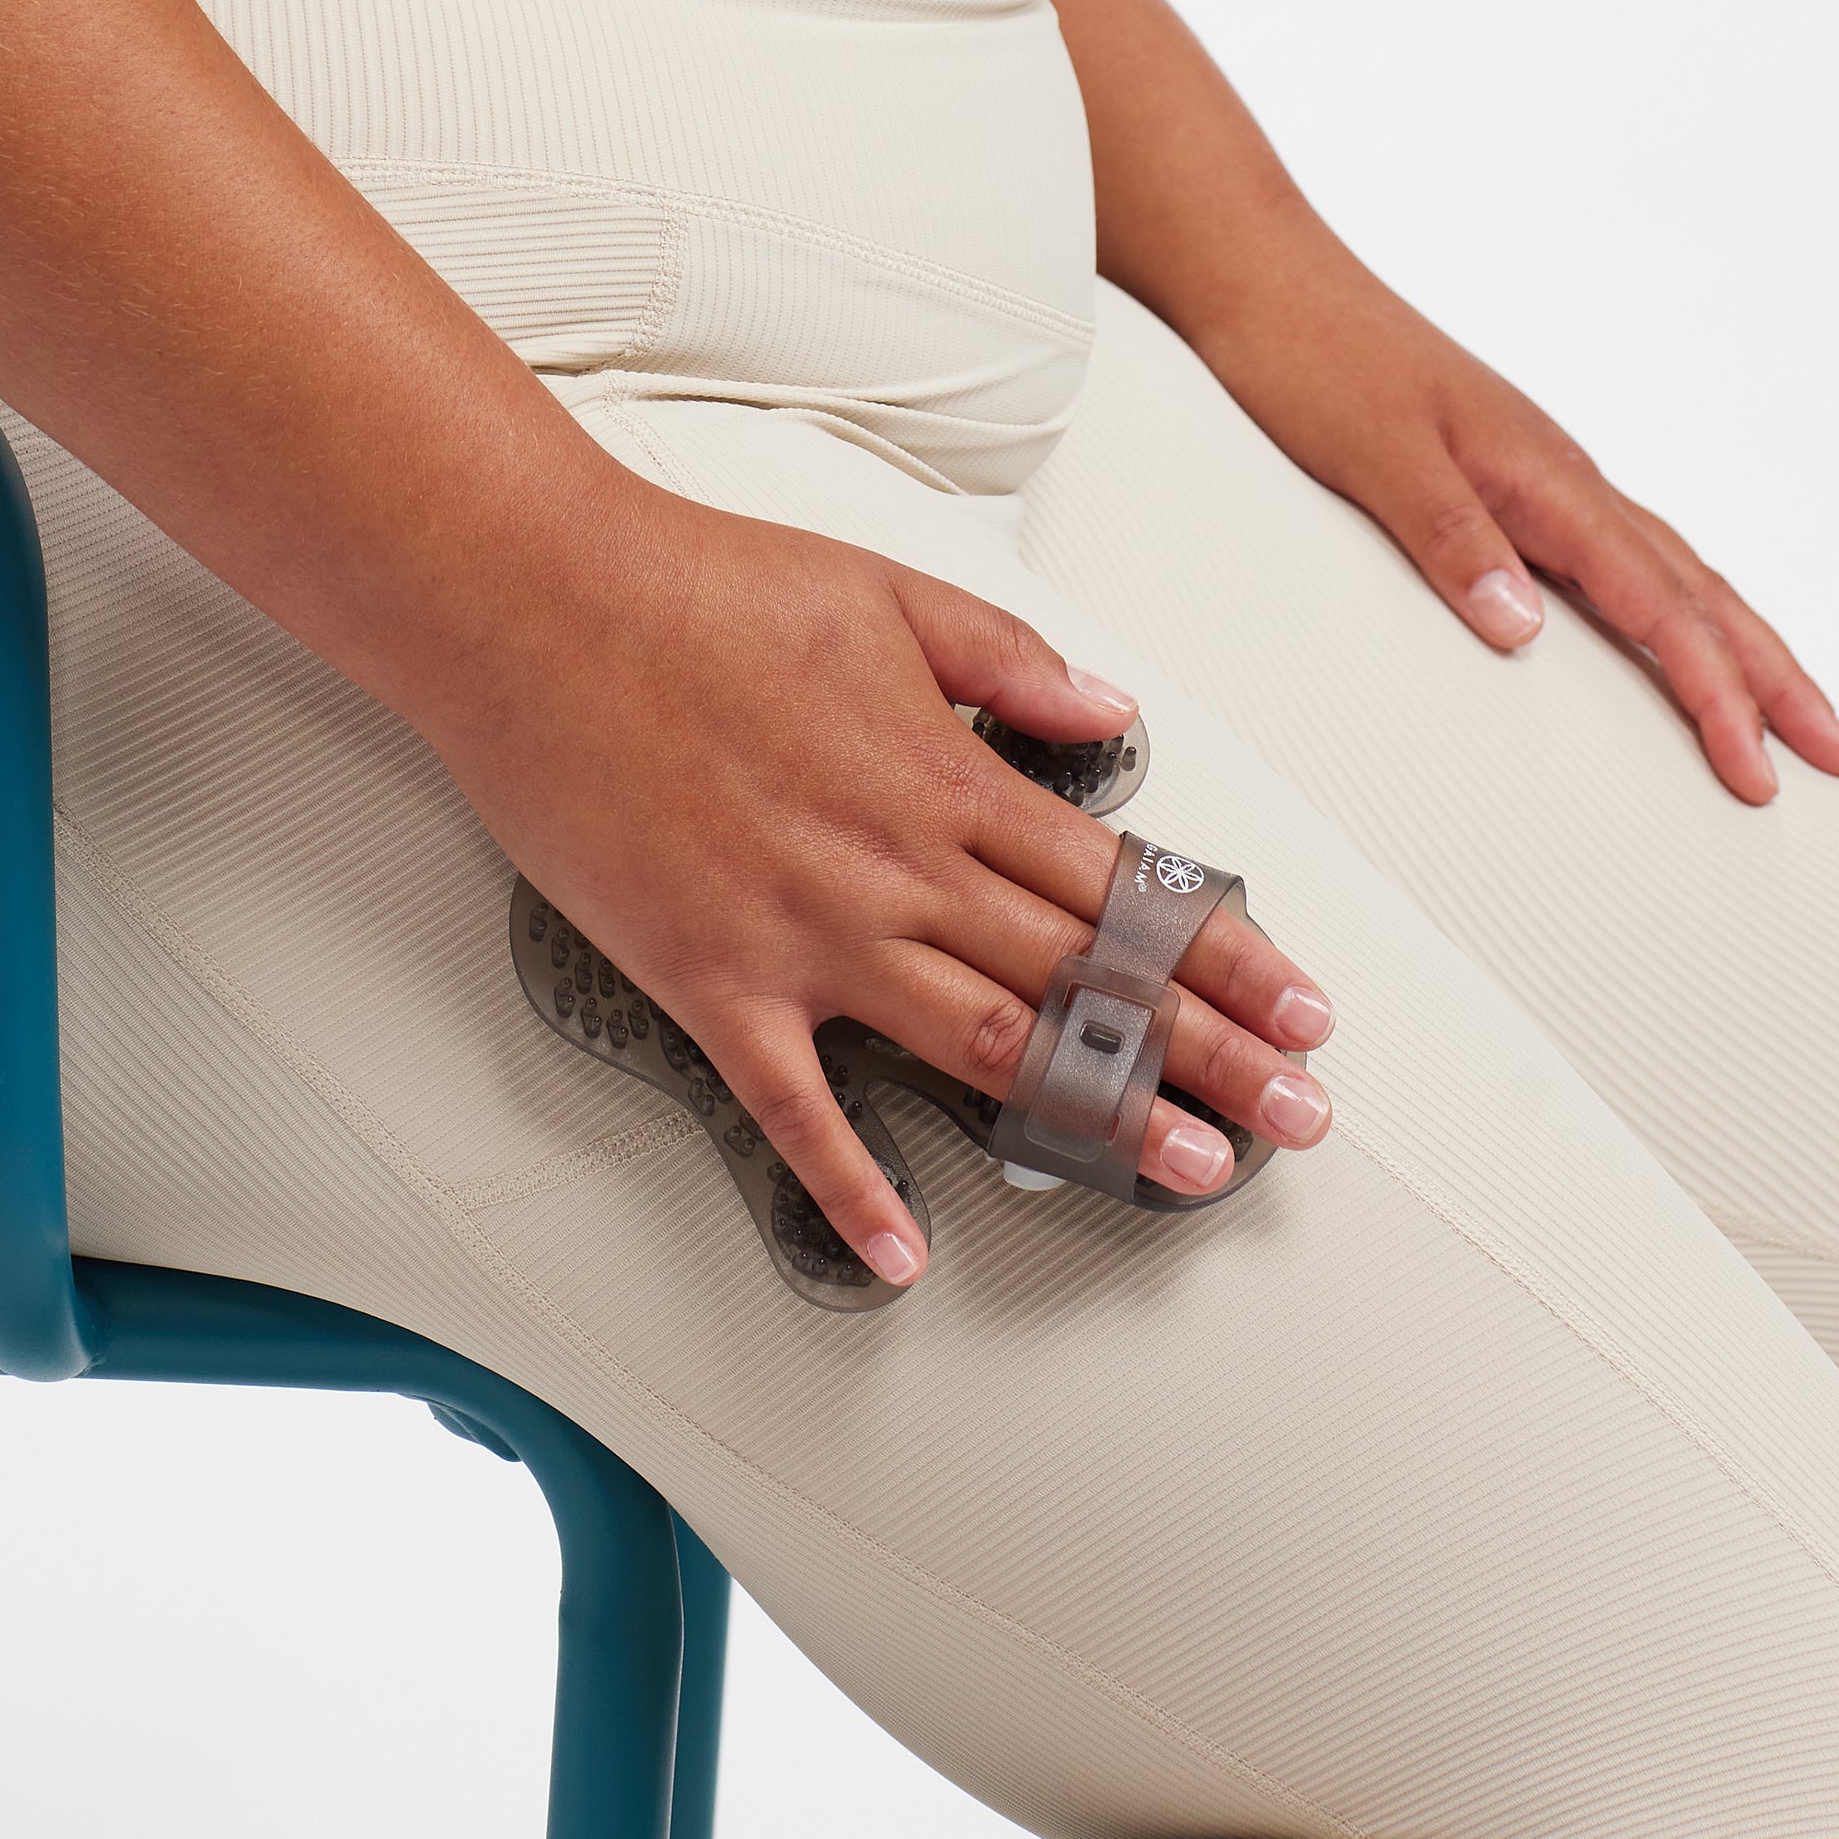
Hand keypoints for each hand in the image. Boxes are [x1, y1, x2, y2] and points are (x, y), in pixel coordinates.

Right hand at [422, 479, 1336, 1283]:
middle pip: (1083, 977)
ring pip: (983, 1043)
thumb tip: (1107, 712)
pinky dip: (850, 1186)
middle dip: (1205, 1052)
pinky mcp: (712, 980)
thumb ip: (1008, 661)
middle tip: (1293, 1118)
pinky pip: (795, 1107)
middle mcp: (897, 867)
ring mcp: (807, 934)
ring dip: (1092, 1113)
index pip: (1122, 886)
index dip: (1224, 957)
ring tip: (1181, 1171)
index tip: (1300, 1010)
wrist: (537, 606)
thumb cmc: (699, 587)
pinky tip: (900, 1251)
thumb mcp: (886, 591)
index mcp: (946, 775)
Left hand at [1213, 259, 1838, 806]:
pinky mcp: (1505, 478)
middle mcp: (1559, 475)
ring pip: (1670, 571)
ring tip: (1792, 710)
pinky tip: (1665, 634)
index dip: (1714, 694)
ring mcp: (1538, 476)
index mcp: (1545, 475)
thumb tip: (1523, 627)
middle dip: (1775, 679)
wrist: (1264, 282)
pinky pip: (1615, 557)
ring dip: (1736, 644)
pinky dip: (1665, 608)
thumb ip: (1450, 537)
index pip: (1657, 604)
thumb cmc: (1310, 358)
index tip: (1756, 771)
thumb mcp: (1372, 456)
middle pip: (1698, 590)